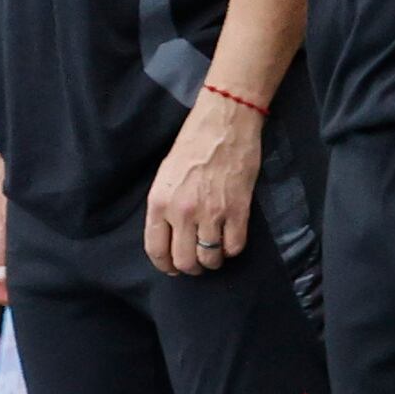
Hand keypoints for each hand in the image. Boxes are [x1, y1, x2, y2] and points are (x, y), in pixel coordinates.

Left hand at [142, 88, 260, 274]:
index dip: (166, 266)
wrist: (224, 124)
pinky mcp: (238, 210)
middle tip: (198, 264)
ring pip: (210, 258)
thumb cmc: (193, 145)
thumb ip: (165, 208)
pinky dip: (233, 249)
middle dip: (191, 269)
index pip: (157, 250)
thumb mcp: (165, 176)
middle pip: (185, 261)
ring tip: (216, 254)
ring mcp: (211, 213)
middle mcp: (183, 212)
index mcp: (160, 203)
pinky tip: (231, 240)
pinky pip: (235, 246)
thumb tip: (171, 236)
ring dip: (213, 261)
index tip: (174, 268)